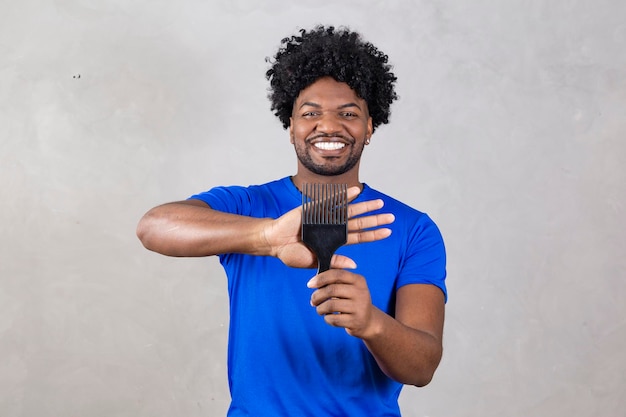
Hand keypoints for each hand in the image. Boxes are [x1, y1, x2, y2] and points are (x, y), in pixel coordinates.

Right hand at [264, 186, 394, 268]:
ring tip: (380, 203)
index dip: (373, 235)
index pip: (358, 238)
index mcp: (334, 241)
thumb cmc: (292, 254)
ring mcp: (325, 217)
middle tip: (391, 217)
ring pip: (350, 211)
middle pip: (359, 223)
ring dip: (365, 207)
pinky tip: (356, 192)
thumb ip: (334, 261)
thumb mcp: (314, 262)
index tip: (388, 232)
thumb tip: (354, 265)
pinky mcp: (315, 209)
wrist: (274, 242)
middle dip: (375, 220)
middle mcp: (333, 228)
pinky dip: (344, 196)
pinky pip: (332, 201)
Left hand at [307, 269, 380, 337]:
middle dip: (317, 295)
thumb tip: (314, 281)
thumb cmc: (352, 300)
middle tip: (313, 301)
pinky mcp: (355, 321)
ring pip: (331, 305)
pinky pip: (333, 319)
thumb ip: (335, 279)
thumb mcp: (349, 286)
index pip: (337, 274)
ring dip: (320, 308)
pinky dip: (327, 318)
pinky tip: (329, 317)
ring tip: (320, 310)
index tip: (310, 284)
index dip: (321, 278)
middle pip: (332, 290)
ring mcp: (359, 308)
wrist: (368, 321)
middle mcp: (361, 292)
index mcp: (359, 280)